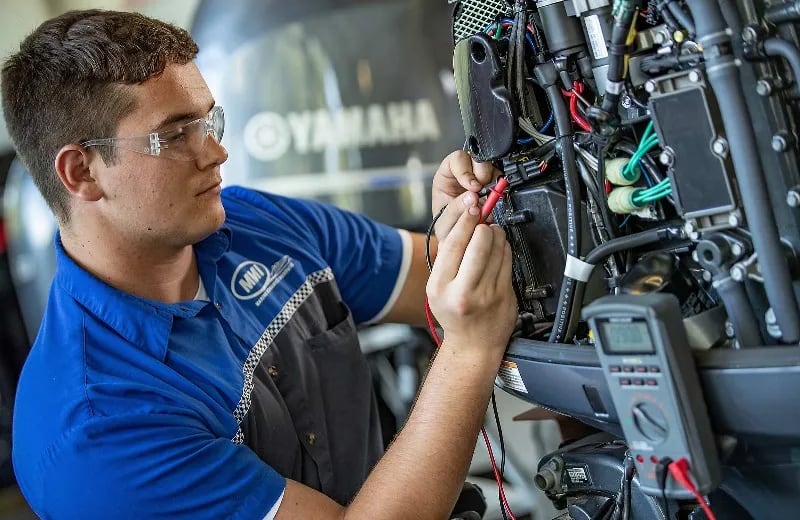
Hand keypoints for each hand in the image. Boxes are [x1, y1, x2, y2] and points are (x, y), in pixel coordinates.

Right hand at [426, 205, 516, 358]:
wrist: (473, 346)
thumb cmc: (454, 314)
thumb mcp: (438, 289)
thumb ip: (448, 260)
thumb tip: (465, 223)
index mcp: (440, 287)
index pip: (453, 244)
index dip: (464, 220)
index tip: (471, 208)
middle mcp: (462, 292)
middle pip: (478, 242)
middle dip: (483, 225)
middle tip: (483, 220)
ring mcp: (486, 295)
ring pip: (496, 249)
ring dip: (496, 234)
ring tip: (491, 232)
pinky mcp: (504, 296)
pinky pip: (507, 261)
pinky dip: (504, 248)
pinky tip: (499, 247)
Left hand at [432, 150, 501, 241]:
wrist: (461, 240)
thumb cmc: (447, 228)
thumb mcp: (445, 222)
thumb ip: (456, 210)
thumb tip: (472, 198)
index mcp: (447, 176)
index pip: (458, 159)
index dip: (466, 171)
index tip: (473, 187)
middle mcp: (464, 174)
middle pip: (477, 159)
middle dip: (482, 174)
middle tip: (483, 190)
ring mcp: (480, 179)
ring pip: (492, 166)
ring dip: (493, 181)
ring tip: (488, 197)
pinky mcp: (493, 186)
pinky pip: (501, 179)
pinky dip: (501, 188)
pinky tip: (494, 200)